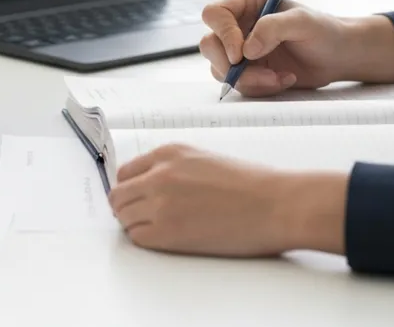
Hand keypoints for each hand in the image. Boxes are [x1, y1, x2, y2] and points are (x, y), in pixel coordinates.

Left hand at [108, 144, 347, 256]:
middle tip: (143, 219)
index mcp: (170, 153)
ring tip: (160, 230)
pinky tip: (167, 239)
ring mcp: (161, 203)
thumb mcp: (206, 160)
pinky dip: (146, 240)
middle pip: (118, 196)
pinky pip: (137, 238)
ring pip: (123, 218)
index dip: (131, 189)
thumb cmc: (252, 184)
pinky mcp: (168, 233)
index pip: (126, 173)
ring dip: (135, 225)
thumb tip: (153, 186)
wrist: (276, 205)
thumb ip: (175, 168)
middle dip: (127, 208)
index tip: (137, 199)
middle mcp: (159, 174)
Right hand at [199, 0, 393, 96]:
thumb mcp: (303, 22)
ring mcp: (240, 50)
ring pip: (220, 69)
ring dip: (250, 80)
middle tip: (259, 74)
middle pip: (209, 44)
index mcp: (248, 3)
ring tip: (280, 77)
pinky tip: (283, 79)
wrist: (337, 56)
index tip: (240, 54)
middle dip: (229, 65)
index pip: (215, 14)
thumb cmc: (324, 31)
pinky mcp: (247, 71)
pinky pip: (238, 85)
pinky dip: (260, 87)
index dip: (223, 34)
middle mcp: (239, 25)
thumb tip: (246, 49)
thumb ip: (273, 28)